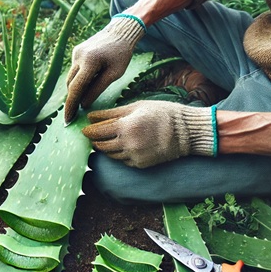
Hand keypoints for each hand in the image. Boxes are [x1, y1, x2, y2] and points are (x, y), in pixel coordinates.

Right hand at [64, 16, 145, 122]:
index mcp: (89, 62)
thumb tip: (84, 104)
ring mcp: (76, 53)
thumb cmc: (122, 53)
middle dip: (71, 100)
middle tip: (73, 116)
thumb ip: (98, 89)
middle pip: (70, 84)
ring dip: (75, 90)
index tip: (68, 119)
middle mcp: (78, 57)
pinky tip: (86, 86)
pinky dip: (78, 80)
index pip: (76, 89)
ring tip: (81, 102)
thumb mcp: (114, 74)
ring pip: (70, 78)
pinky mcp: (76, 51)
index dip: (71, 106)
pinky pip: (74, 70)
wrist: (120, 31)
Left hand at [82, 100, 216, 167]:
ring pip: (110, 154)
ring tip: (108, 138)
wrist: (186, 132)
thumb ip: (111, 113)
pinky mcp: (140, 164)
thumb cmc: (162, 113)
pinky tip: (123, 145)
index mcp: (126, 126)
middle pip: (100, 145)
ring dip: (105, 147)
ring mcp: (134, 156)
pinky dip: (119, 153)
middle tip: (94, 133)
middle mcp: (128, 143)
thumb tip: (91, 116)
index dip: (88, 130)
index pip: (97, 132)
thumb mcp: (136, 107)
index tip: (85, 128)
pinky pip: (122, 160)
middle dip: (95, 139)